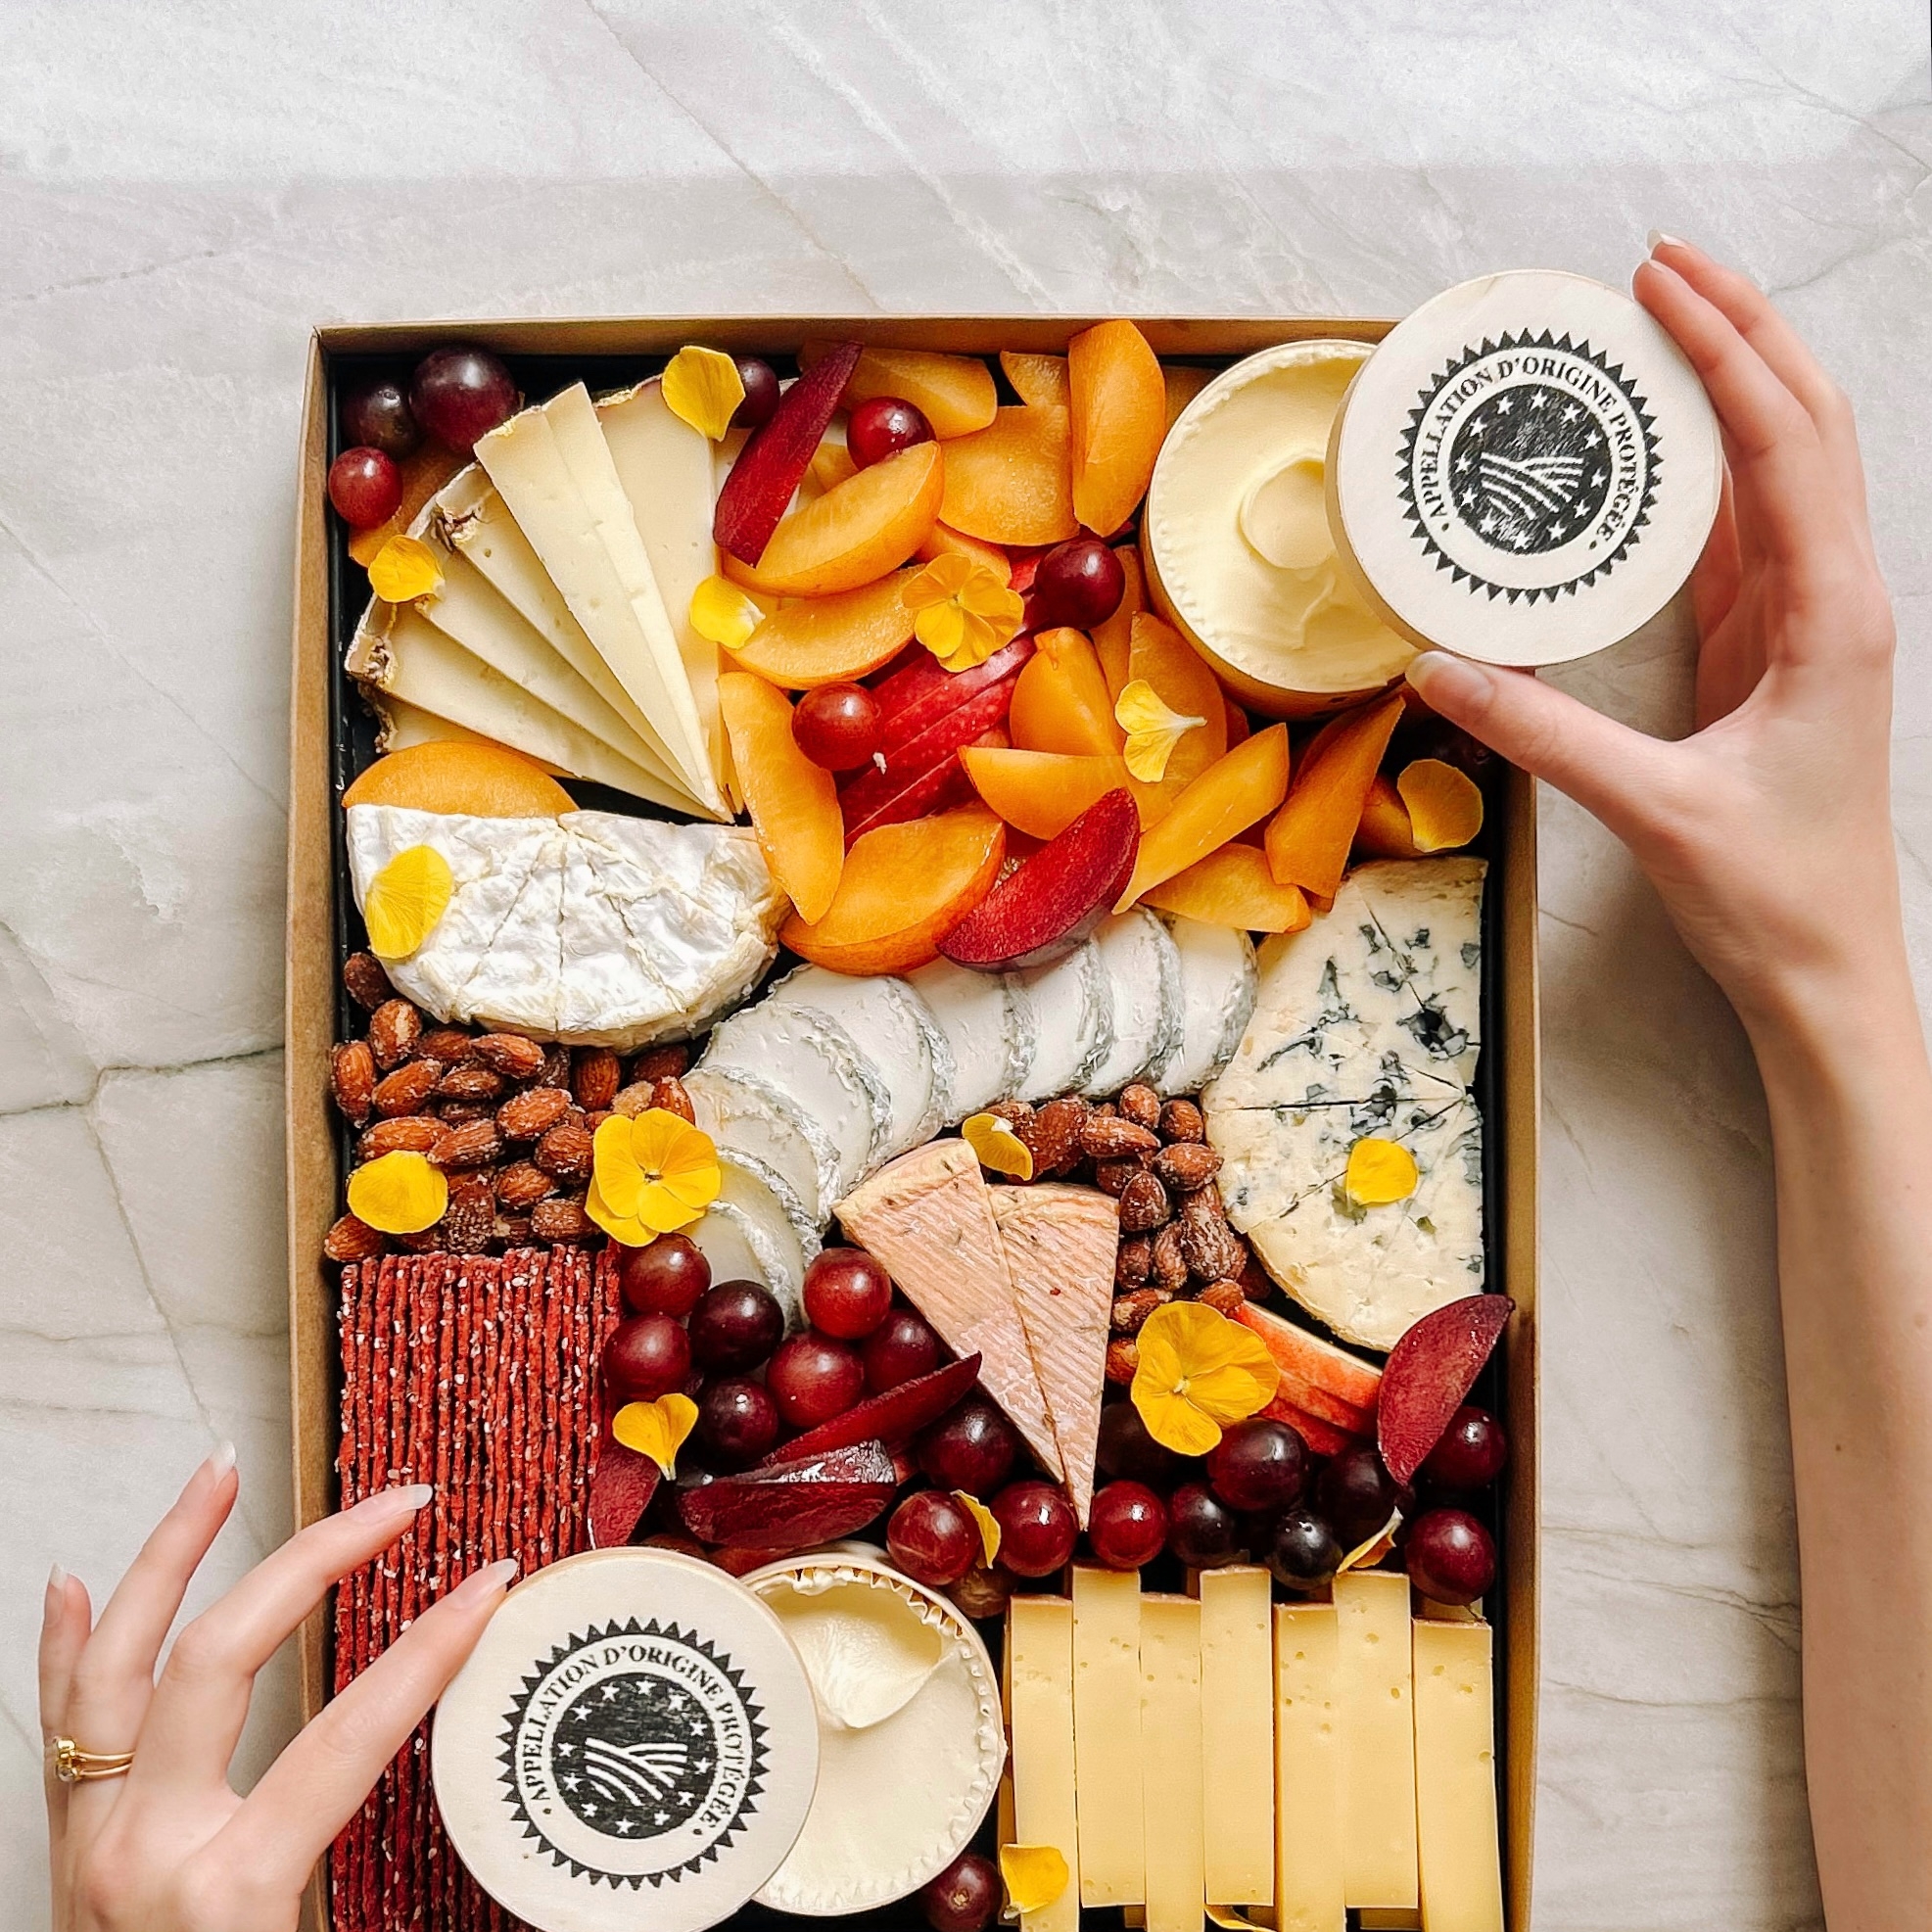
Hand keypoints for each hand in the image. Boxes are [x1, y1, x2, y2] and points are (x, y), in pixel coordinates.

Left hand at [39, 1446, 513, 1931]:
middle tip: (395, 1501)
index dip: (434, 1650)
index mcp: (227, 1893)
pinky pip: (56, 1722)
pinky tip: (70, 1580)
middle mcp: (143, 1850)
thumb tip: (520, 1903)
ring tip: (218, 1469)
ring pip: (111, 1662)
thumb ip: (390, 1897)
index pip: (352, 1735)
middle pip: (222, 1656)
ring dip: (166, 1553)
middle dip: (316, 1560)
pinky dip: (63, 1642)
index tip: (492, 1582)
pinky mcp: (65, 1845)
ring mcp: (91, 1840)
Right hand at [1406, 237, 1899, 1042]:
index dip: (1726, 352)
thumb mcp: (1653, 809)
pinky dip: (1709, 465)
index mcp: (1833, 618)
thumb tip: (1435, 668)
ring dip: (1733, 385)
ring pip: (1787, 465)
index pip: (1787, 445)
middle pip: (1807, 423)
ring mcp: (1808, 620)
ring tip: (1658, 325)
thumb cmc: (1774, 894)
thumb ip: (1541, 734)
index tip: (1660, 285)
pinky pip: (1749, 528)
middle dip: (1742, 330)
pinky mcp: (1773, 648)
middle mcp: (1835, 599)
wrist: (1826, 967)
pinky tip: (1656, 444)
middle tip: (1659, 267)